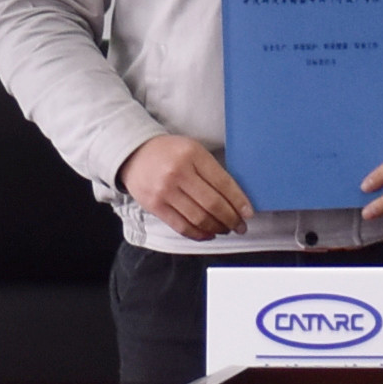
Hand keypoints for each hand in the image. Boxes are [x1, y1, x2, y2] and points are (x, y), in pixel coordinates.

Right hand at [118, 133, 255, 241]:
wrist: (134, 154)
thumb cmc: (169, 152)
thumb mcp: (193, 150)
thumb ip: (211, 170)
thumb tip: (234, 198)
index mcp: (193, 155)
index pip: (223, 182)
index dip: (239, 201)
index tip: (248, 213)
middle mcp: (178, 173)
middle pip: (212, 204)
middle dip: (231, 219)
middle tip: (240, 226)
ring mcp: (165, 191)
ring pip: (198, 218)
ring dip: (217, 228)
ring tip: (225, 229)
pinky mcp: (154, 206)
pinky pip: (181, 226)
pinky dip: (198, 234)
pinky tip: (208, 233)